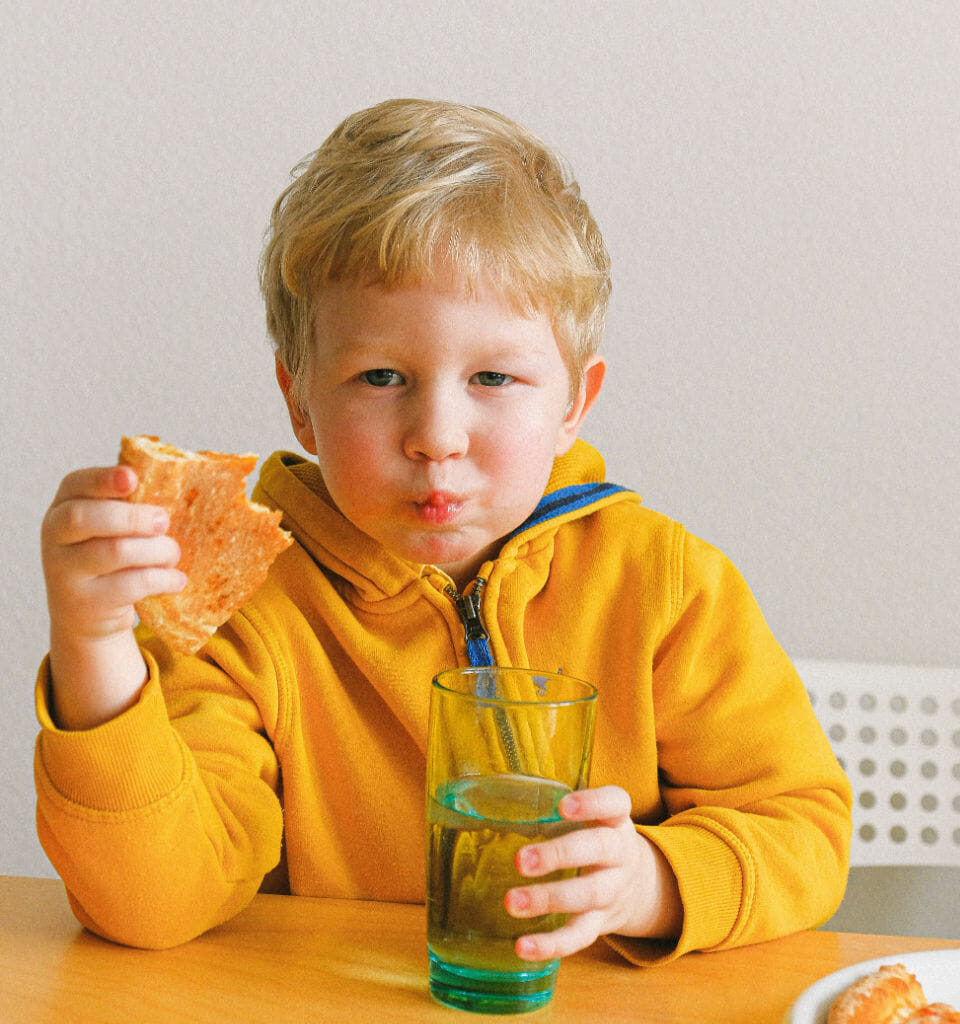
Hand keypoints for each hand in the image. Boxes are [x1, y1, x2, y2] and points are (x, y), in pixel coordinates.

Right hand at [41, 464, 185, 727]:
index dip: (103, 479)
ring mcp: (63, 576)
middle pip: (85, 518)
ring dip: (153, 552)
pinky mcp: (83, 608)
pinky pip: (127, 590)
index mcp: (63, 509)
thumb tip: (196, 485)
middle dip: (131, 517)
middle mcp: (54, 540)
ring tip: (174, 557)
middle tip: (165, 523)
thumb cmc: (116, 563)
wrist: (89, 621)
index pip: (74, 484)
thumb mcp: (117, 532)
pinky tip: (177, 582)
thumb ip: (137, 509)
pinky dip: (159, 582)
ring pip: (111, 553)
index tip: (135, 479)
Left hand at [504, 785, 682, 960]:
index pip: (615, 803)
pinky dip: (552, 944)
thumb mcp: (591, 818)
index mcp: (615, 820)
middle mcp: (620, 854)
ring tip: (512, 902)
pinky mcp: (602, 923)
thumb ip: (553, 809)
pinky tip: (524, 946)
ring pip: (588, 895)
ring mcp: (614, 890)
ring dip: (548, 899)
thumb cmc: (595, 840)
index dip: (593, 803)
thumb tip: (491, 796)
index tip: (563, 806)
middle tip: (521, 860)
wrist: (639, 886)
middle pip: (598, 849)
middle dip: (560, 854)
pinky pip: (580, 936)